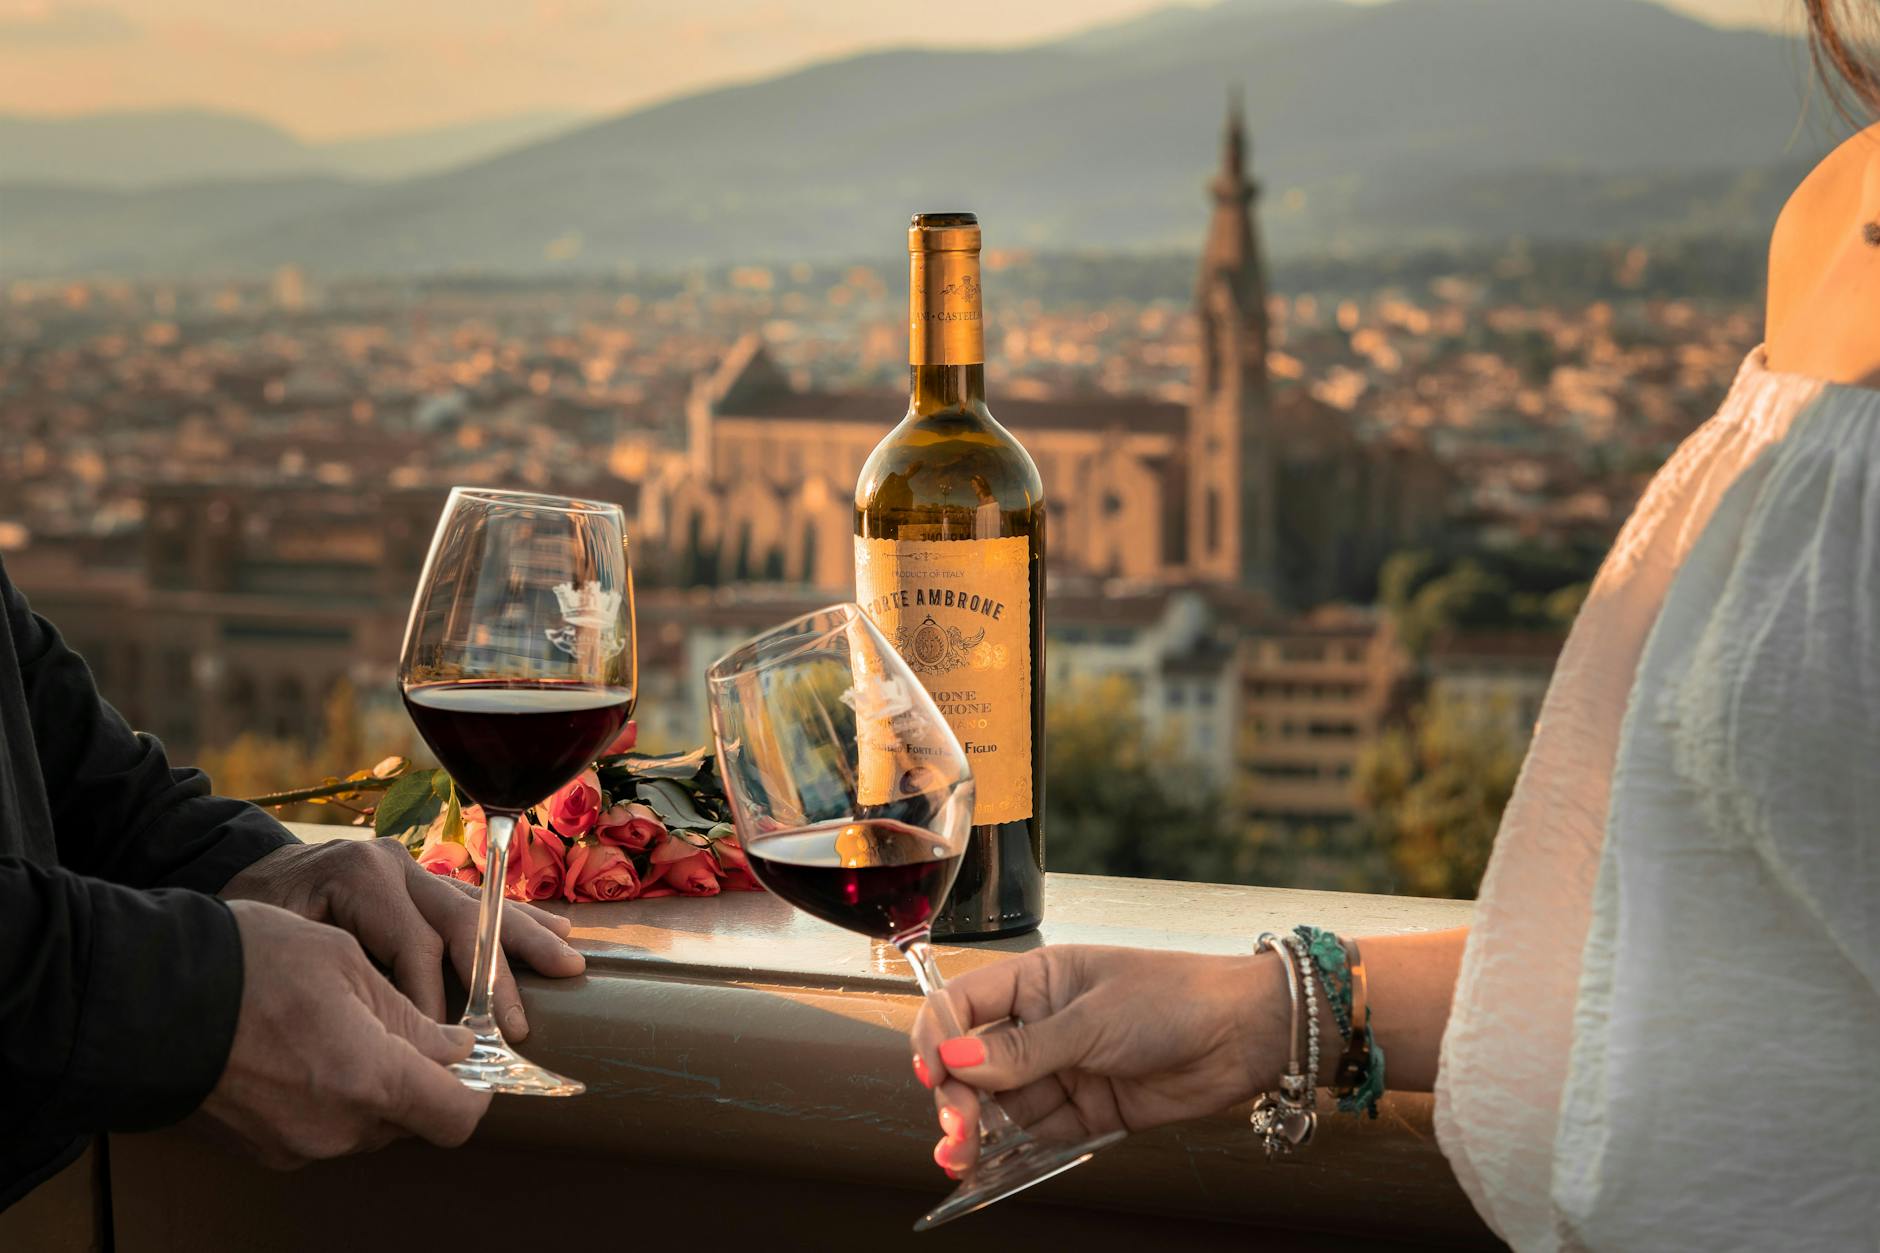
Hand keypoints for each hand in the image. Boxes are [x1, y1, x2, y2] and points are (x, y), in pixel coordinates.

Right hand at [199, 900, 490, 1167]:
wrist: (144, 998)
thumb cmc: (247, 964)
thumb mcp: (346, 964)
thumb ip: (409, 1017)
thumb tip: (456, 1049)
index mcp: (370, 1079)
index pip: (458, 1115)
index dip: (478, 1089)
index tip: (474, 1056)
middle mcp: (337, 1128)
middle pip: (413, 1118)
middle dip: (421, 1077)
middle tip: (404, 1024)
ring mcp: (297, 1145)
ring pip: (369, 1123)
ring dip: (374, 1084)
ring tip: (343, 1025)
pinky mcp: (264, 1150)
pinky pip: (325, 1127)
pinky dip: (332, 1094)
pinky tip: (305, 1047)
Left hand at [221, 838, 583, 1040]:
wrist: (238, 880)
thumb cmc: (251, 921)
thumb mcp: (278, 945)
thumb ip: (336, 976)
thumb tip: (386, 1033)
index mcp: (362, 877)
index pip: (416, 946)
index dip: (434, 1000)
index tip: (446, 1049)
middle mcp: (395, 866)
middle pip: (461, 920)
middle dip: (497, 975)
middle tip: (519, 1026)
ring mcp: (412, 869)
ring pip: (480, 906)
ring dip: (525, 939)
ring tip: (568, 962)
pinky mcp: (420, 880)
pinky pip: (475, 900)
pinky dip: (514, 919)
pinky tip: (556, 930)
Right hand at [909, 945, 1286, 1175]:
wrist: (1243, 1035)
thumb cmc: (1173, 999)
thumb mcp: (1091, 1020)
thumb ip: (1023, 1050)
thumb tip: (954, 1059)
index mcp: (1035, 981)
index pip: (963, 1005)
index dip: (938, 1037)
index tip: (933, 1073)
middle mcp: (1041, 1024)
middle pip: (973, 1063)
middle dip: (956, 1097)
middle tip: (955, 1129)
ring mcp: (1062, 1069)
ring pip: (999, 1105)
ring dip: (976, 1132)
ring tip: (962, 1157)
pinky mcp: (1085, 1111)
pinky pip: (1036, 1134)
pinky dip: (1011, 1154)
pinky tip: (987, 1170)